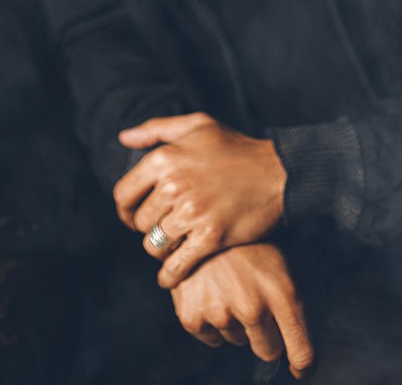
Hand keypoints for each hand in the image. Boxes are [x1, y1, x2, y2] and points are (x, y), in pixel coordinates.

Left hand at [114, 112, 285, 286]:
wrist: (277, 172)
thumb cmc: (235, 147)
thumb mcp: (198, 125)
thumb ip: (156, 128)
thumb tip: (124, 137)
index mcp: (165, 157)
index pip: (123, 194)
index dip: (125, 210)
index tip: (134, 217)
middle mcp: (174, 184)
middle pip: (140, 222)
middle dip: (149, 228)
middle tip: (164, 228)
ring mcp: (192, 212)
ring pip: (154, 245)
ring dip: (161, 250)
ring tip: (172, 246)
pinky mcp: (211, 236)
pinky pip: (176, 266)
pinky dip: (170, 276)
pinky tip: (171, 276)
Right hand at [170, 242, 313, 378]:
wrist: (203, 217)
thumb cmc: (248, 240)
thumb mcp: (280, 262)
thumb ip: (290, 302)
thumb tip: (296, 344)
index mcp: (281, 293)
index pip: (301, 351)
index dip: (302, 365)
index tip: (300, 369)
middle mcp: (252, 308)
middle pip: (268, 351)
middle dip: (266, 336)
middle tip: (256, 305)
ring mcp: (221, 313)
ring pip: (237, 341)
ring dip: (236, 323)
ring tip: (230, 287)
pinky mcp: (193, 316)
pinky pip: (211, 338)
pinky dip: (212, 322)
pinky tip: (212, 293)